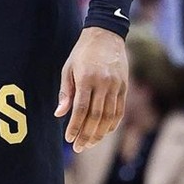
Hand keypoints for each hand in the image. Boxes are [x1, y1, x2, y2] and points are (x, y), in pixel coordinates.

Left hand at [55, 27, 127, 153]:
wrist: (106, 35)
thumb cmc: (82, 52)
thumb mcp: (68, 68)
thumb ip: (65, 92)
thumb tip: (59, 114)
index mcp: (86, 78)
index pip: (81, 108)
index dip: (75, 126)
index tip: (69, 138)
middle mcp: (103, 83)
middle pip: (96, 116)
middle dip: (86, 134)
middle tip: (78, 148)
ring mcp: (116, 85)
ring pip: (109, 116)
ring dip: (99, 133)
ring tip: (89, 144)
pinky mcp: (124, 87)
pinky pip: (119, 110)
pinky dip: (112, 124)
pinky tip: (104, 133)